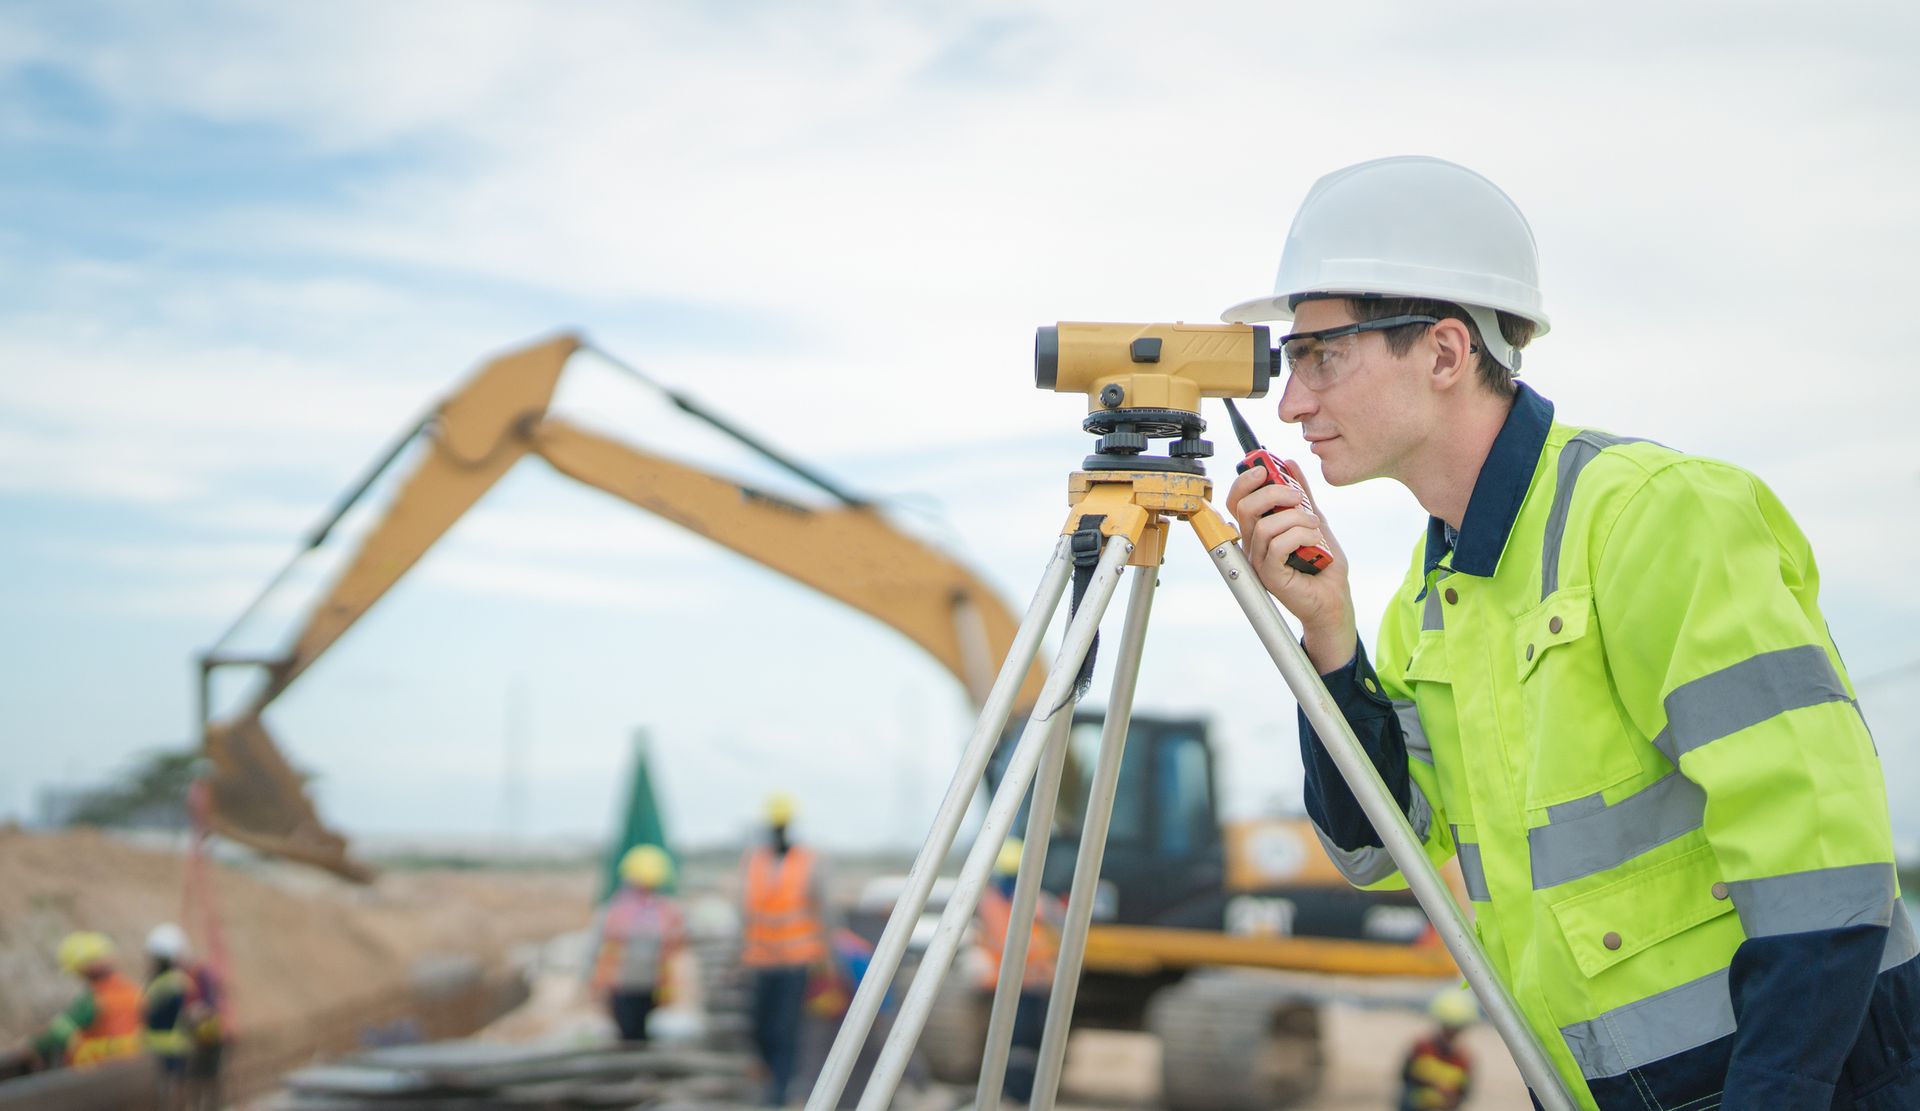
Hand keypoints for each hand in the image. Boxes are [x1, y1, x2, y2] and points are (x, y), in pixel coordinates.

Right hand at [1225, 459, 1357, 672]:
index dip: (1245, 481)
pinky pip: (1277, 545)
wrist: (1334, 596)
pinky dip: (1300, 536)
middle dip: (1273, 492)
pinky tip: (1314, 541)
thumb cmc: (1323, 564)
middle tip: (1297, 496)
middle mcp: (1253, 545)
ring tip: (1314, 525)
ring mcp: (1259, 561)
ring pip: (1264, 526)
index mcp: (1258, 530)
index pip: (1237, 500)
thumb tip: (1290, 465)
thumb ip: (1302, 494)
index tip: (1264, 468)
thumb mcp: (1314, 519)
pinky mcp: (1270, 575)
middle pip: (1244, 507)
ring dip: (1296, 518)